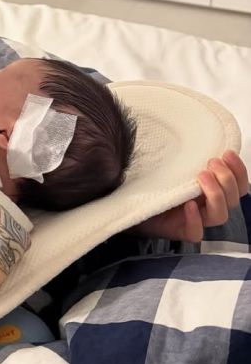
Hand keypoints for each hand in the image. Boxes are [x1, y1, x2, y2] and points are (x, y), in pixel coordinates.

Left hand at [129, 150, 248, 242]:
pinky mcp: (178, 231)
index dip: (238, 171)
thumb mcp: (167, 162)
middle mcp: (204, 204)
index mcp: (208, 189)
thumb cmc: (147, 179)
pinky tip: (188, 206)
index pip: (236, 185)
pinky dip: (195, 219)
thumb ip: (182, 152)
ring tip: (201, 177)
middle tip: (211, 164)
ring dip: (216, 195)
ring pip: (219, 216)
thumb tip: (192, 130)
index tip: (227, 153)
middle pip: (232, 200)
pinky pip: (196, 233)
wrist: (125, 198)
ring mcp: (193, 219)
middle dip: (227, 180)